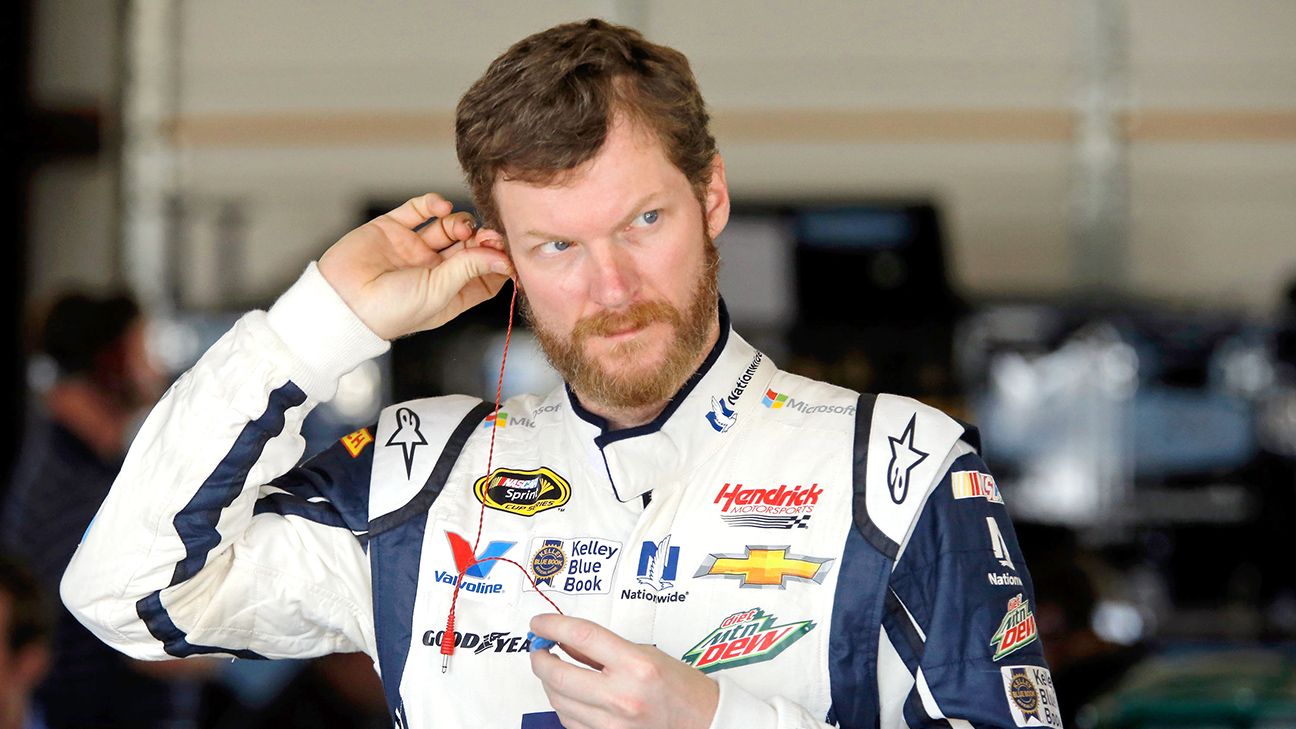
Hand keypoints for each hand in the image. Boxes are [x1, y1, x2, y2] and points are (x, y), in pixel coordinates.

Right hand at [317, 193, 512, 339]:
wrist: (342, 301)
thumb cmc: (390, 310)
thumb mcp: (439, 292)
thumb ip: (470, 268)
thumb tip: (504, 257)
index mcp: (449, 293)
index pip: (486, 274)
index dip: (499, 262)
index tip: (510, 253)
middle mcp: (434, 270)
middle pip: (472, 247)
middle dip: (484, 239)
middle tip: (491, 235)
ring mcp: (414, 248)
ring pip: (450, 226)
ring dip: (462, 223)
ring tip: (461, 229)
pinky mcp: (393, 227)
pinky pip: (420, 209)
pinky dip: (434, 203)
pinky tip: (441, 208)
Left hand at [529, 614, 718, 728]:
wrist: (705, 723)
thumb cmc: (683, 689)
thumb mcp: (648, 654)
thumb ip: (607, 648)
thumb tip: (568, 641)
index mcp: (636, 666)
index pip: (582, 637)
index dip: (553, 626)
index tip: (540, 624)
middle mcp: (622, 696)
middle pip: (560, 674)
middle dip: (541, 659)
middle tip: (539, 649)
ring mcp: (614, 724)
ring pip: (559, 701)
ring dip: (549, 682)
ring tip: (552, 669)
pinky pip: (571, 722)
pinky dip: (563, 706)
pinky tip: (567, 694)